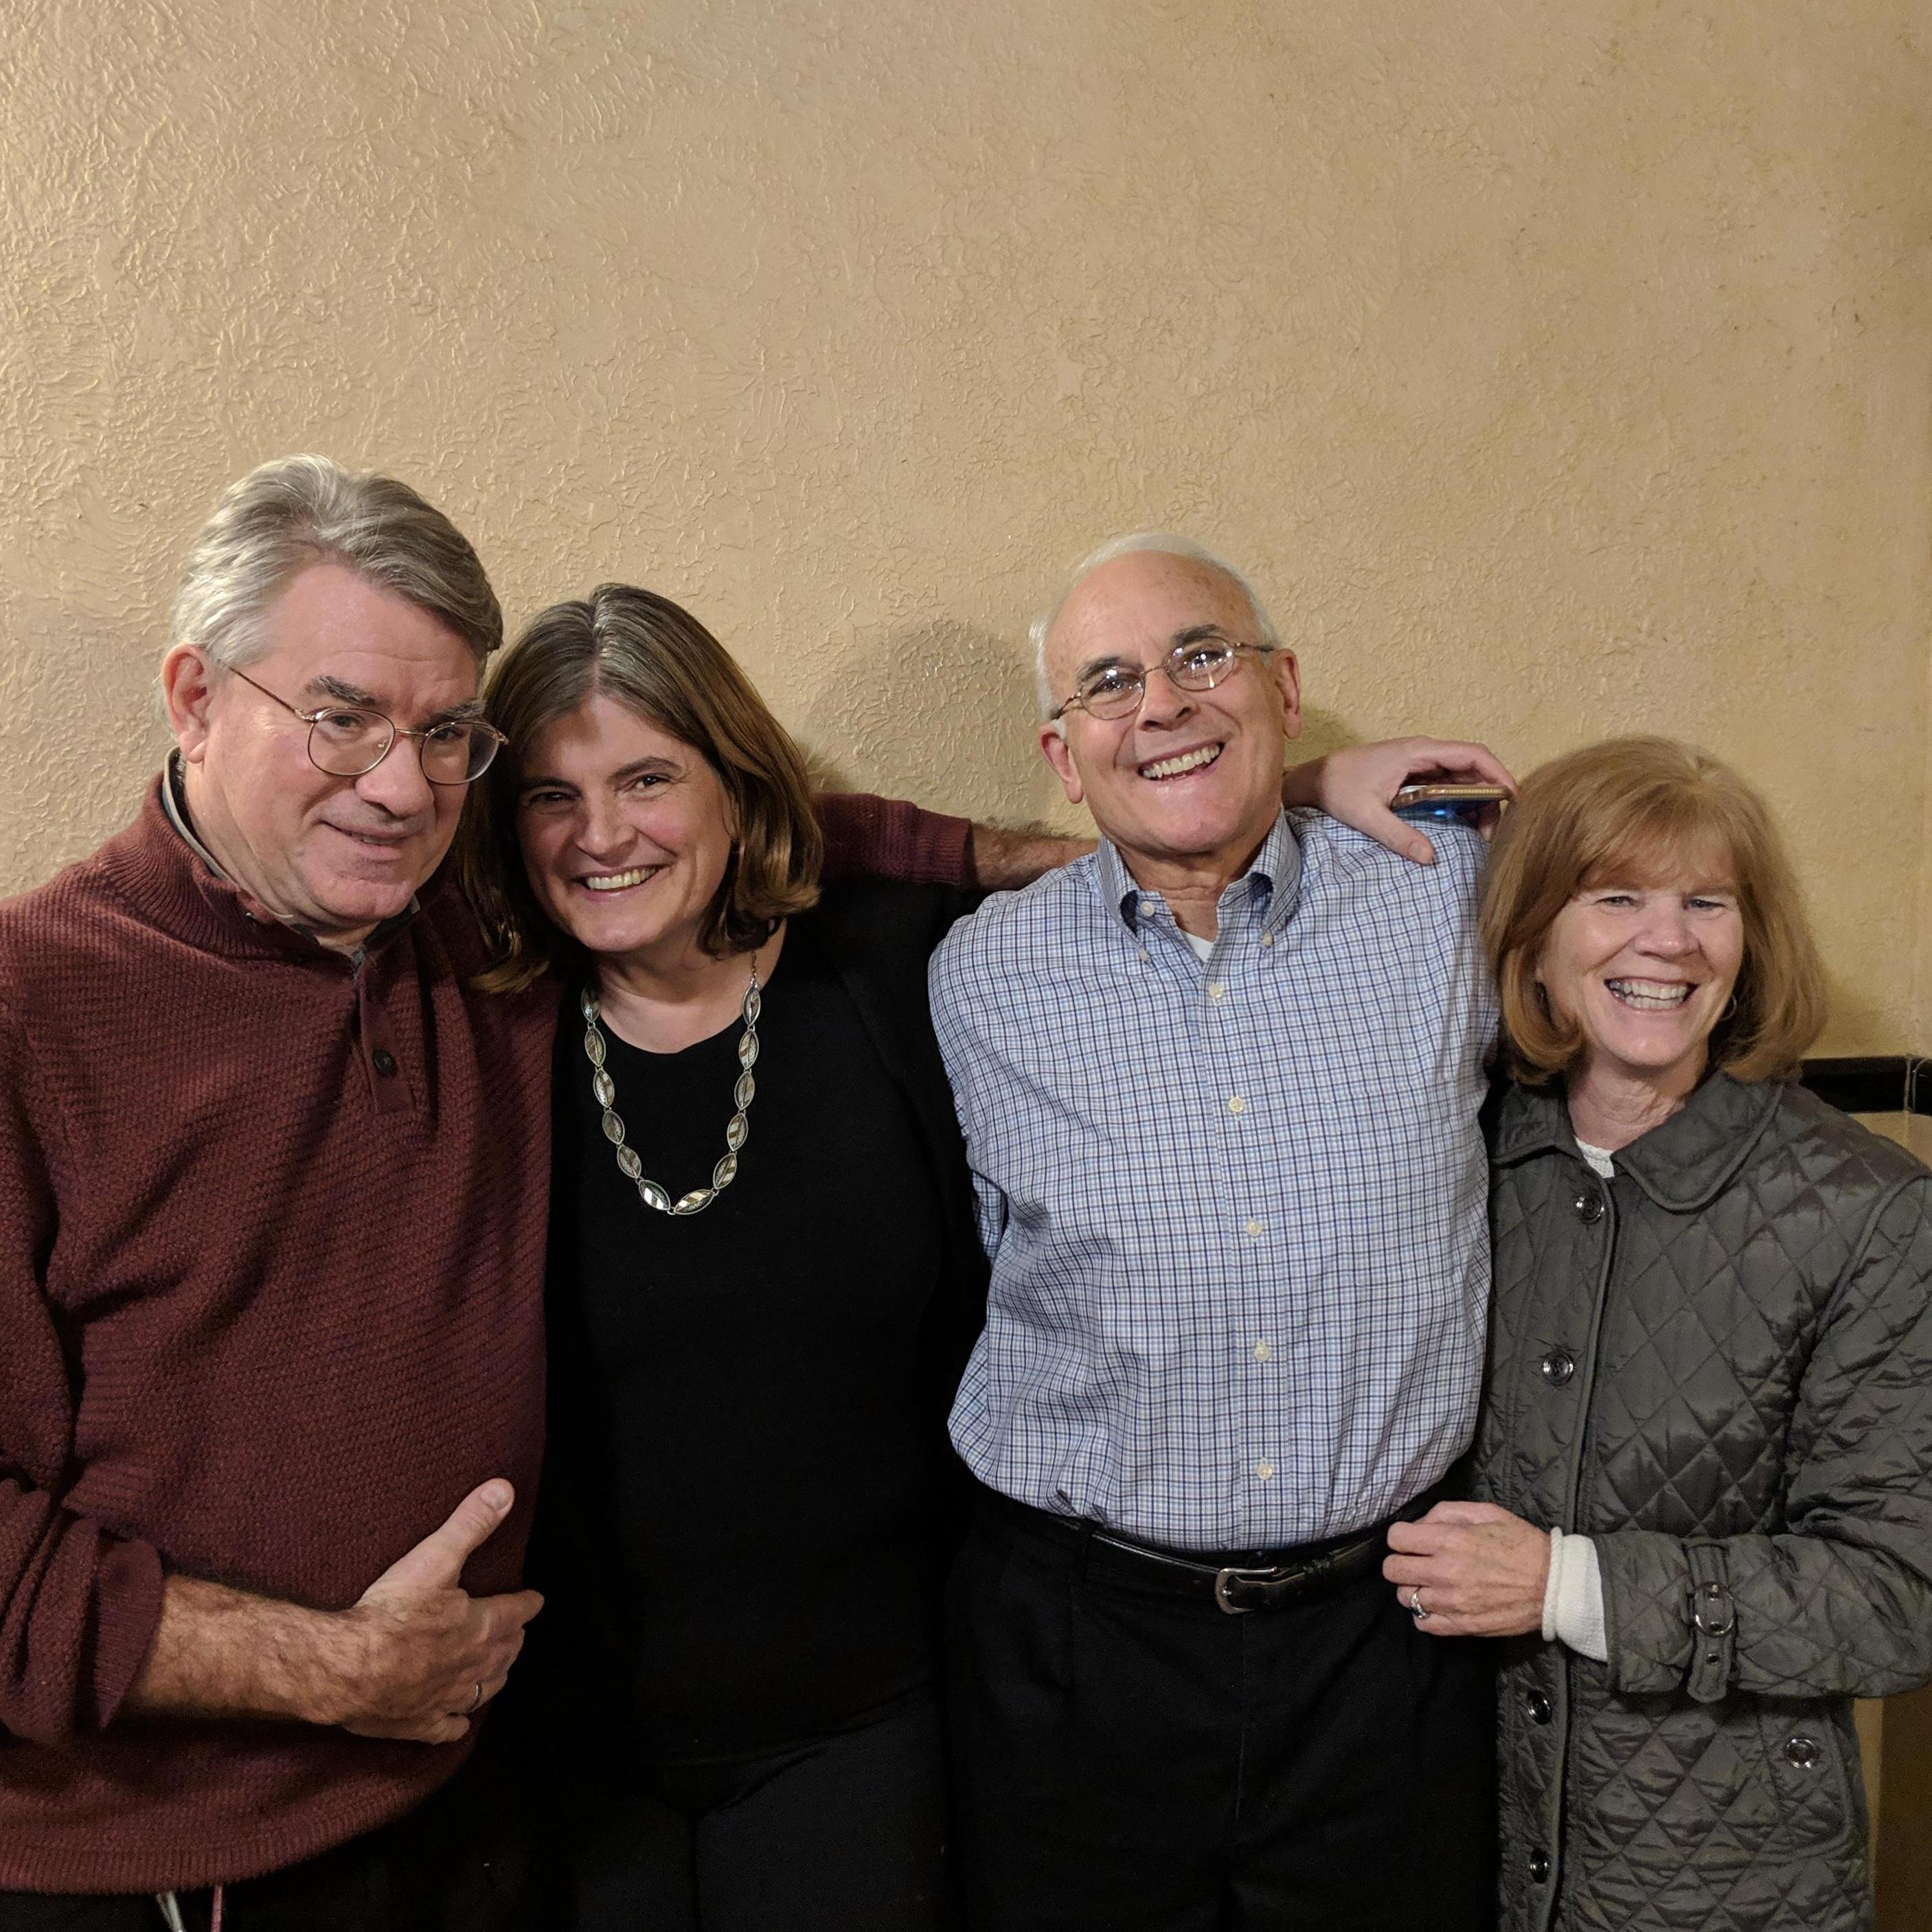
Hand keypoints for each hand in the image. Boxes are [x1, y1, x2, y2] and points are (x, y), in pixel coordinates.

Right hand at [330, 1479, 542, 1743]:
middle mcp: (470, 1665)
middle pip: (502, 1653)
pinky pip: (445, 1728)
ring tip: (500, 1671)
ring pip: (483, 1689)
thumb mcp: (434, 1556)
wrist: (346, 1666)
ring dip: (494, 1677)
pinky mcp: (417, 1723)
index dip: (526, 1604)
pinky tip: (458, 1724)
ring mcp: (445, 1698)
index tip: (535, 1601)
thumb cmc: (391, 1612)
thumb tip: (505, 1491)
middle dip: (513, 1641)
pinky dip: (455, 1724)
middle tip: (518, 1634)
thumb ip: (471, 1523)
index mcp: (479, 1626)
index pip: (514, 1613)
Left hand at [1287, 737, 1515, 863]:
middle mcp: (1425, 753)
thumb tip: (1430, 858)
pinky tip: (1464, 827)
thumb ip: (1397, 835)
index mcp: (1418, 753)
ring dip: (1477, 802)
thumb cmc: (1337, 789)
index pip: (1473, 754)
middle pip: (1474, 768)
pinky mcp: (1416, 774)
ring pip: (1464, 778)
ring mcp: (1421, 762)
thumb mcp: (1366, 815)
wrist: (1314, 779)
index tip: (1515, 798)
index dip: (1498, 773)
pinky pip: (1449, 785)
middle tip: (1494, 831)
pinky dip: (1461, 803)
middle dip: (1491, 796)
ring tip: (1481, 834)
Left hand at [1382, 1500, 1547, 1637]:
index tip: (1412, 1539)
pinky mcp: (1462, 1626)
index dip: (1402, 1536)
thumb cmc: (1521, 1543)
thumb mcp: (1486, 1512)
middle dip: (1400, 1562)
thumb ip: (1447, 1512)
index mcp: (1449, 1540)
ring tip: (1430, 1583)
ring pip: (1405, 1597)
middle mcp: (1445, 1572)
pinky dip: (1424, 1613)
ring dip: (1413, 1588)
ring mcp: (1452, 1603)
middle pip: (1392, 1570)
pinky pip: (1422, 1623)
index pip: (1396, 1538)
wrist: (1553, 1585)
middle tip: (1416, 1561)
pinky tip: (1438, 1603)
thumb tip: (1420, 1525)